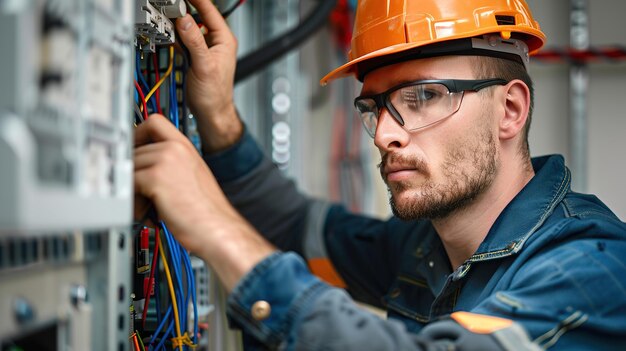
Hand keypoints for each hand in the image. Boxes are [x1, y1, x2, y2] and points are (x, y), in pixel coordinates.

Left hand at [133, 115, 274, 289]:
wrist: (217, 228)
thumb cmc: (206, 212)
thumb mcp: (191, 177)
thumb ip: (170, 165)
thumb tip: (142, 167)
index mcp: (186, 147)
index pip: (154, 122)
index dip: (138, 133)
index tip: (133, 148)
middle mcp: (176, 149)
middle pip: (135, 148)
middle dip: (133, 172)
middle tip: (142, 194)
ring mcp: (166, 160)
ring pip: (129, 166)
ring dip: (132, 189)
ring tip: (147, 207)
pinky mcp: (156, 177)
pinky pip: (129, 182)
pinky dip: (133, 201)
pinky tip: (147, 212)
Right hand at [176, 0, 242, 152]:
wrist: (211, 113)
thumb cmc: (215, 95)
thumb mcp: (204, 66)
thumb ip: (195, 42)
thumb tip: (185, 20)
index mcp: (224, 39)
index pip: (209, 10)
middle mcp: (216, 41)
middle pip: (198, 15)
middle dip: (183, 8)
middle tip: (169, 4)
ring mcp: (204, 47)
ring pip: (188, 26)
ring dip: (177, 21)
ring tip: (165, 15)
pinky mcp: (194, 53)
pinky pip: (182, 37)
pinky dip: (174, 34)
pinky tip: (167, 32)